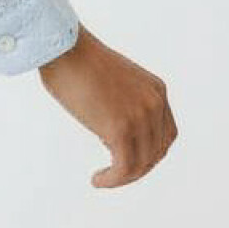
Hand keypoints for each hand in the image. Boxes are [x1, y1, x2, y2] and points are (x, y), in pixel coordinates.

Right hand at [38, 25, 176, 188]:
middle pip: (156, 152)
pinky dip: (113, 180)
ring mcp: (140, 116)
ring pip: (141, 164)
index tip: (126, 159)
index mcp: (156, 91)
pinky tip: (97, 180)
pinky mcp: (120, 128)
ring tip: (103, 178)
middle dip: (136, 167)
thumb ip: (122, 103)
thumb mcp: (113, 82)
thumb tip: (111, 129)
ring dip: (122, 177)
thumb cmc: (75, 60)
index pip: (165, 135)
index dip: (149, 153)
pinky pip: (124, 167)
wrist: (63, 47)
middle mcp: (154, 104)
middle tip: (113, 172)